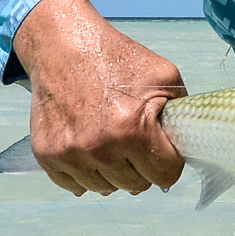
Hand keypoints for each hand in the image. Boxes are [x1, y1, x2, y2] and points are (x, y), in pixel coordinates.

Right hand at [11, 0, 185, 196]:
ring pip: (106, 188)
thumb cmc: (116, 58)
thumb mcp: (165, 76)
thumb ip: (180, 115)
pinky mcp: (47, 155)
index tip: (162, 150)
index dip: (168, 162)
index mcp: (132, 130)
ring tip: (111, 143)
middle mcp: (99, 148)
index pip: (165, 176)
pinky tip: (90, 150)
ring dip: (113, 172)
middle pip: (136, 186)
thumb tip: (187, 147)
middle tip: (135, 142)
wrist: (63, 46)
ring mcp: (69, 154)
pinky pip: (75, 185)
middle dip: (142, 168)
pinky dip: (85, 174)